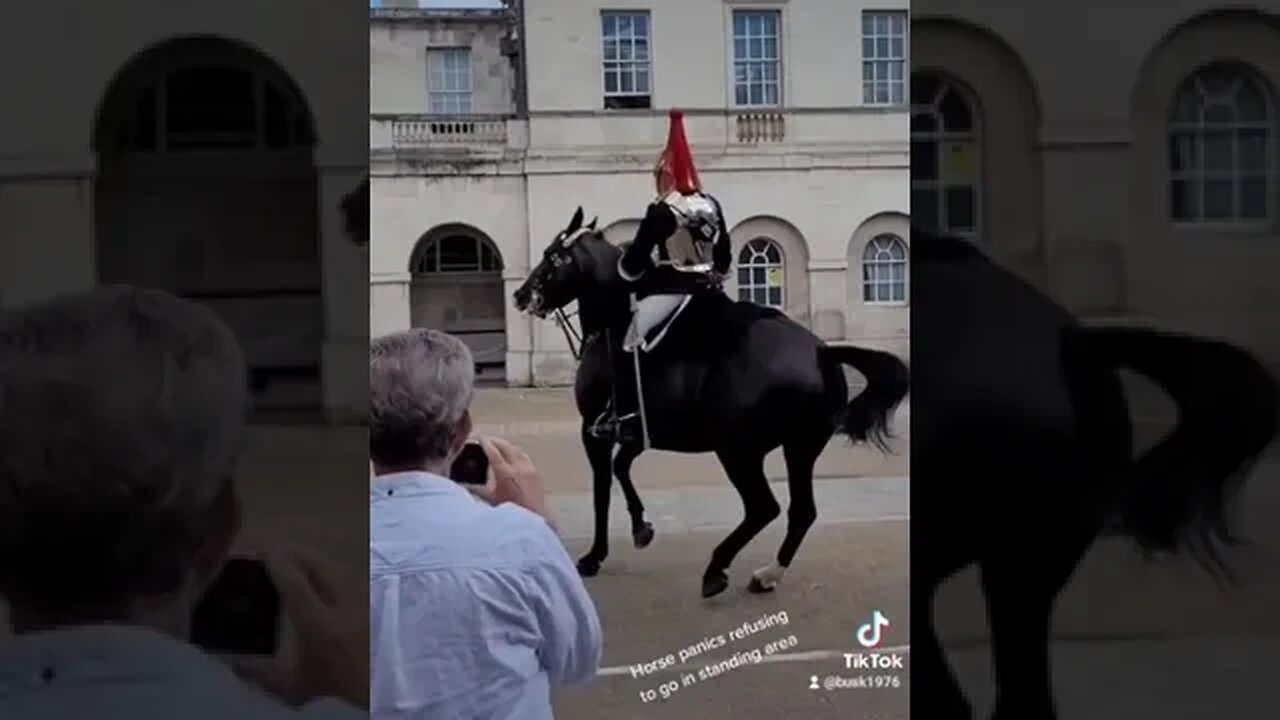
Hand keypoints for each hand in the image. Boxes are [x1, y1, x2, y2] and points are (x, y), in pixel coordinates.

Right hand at [224, 549, 367, 708]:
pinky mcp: (375, 596)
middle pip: (315, 562)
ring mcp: (363, 596)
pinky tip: (320, 574)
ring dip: (311, 558)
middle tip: (272, 554)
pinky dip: (329, 568)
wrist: (386, 685)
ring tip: (293, 560)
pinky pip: (347, 572)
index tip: (260, 551)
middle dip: (292, 553)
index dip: (275, 562)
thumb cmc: (338, 683)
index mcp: (319, 621)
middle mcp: (342, 601)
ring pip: (334, 564)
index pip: (293, 579)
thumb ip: (261, 673)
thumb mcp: (296, 684)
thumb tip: (234, 664)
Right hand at [469, 436, 556, 529]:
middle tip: (484, 440)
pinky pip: (523, 456)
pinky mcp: (535, 472)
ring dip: (504, 445)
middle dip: (493, 441)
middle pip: (505, 446)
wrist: (533, 518)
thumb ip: (475, 489)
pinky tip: (510, 455)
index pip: (493, 451)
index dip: (484, 442)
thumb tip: (461, 483)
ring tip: (495, 445)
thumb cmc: (510, 511)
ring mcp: (529, 468)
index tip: (477, 436)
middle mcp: (518, 467)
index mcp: (505, 474)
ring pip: (515, 449)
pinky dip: (514, 452)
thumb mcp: (490, 499)